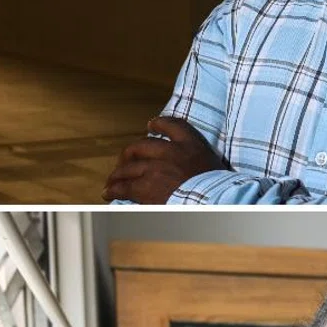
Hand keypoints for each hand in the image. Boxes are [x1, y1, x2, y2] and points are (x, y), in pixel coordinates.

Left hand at [103, 116, 228, 202]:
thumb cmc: (218, 188)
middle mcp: (170, 151)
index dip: (159, 124)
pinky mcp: (146, 186)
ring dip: (118, 174)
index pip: (172, 125)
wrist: (214, 202)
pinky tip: (108, 192)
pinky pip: (124, 186)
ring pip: (129, 167)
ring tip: (112, 180)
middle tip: (124, 161)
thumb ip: (198, 161)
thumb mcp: (214, 165)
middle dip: (129, 153)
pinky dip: (114, 189)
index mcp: (190, 143)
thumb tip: (188, 169)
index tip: (151, 125)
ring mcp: (156, 167)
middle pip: (141, 146)